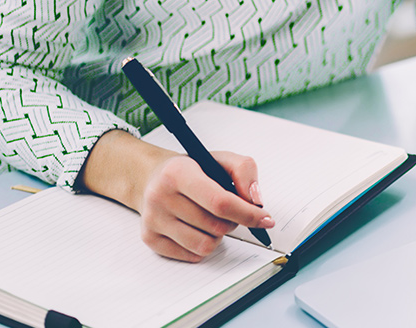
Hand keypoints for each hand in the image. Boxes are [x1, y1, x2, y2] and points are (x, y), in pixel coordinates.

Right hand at [80, 130, 273, 262]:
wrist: (153, 177)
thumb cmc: (192, 169)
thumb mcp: (220, 159)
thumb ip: (245, 171)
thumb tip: (255, 201)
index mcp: (178, 172)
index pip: (220, 202)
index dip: (248, 214)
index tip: (265, 219)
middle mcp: (160, 196)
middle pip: (216, 226)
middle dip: (233, 222)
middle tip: (229, 211)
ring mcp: (153, 220)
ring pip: (205, 245)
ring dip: (219, 236)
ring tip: (213, 219)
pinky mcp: (150, 238)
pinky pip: (192, 256)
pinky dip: (203, 246)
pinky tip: (198, 229)